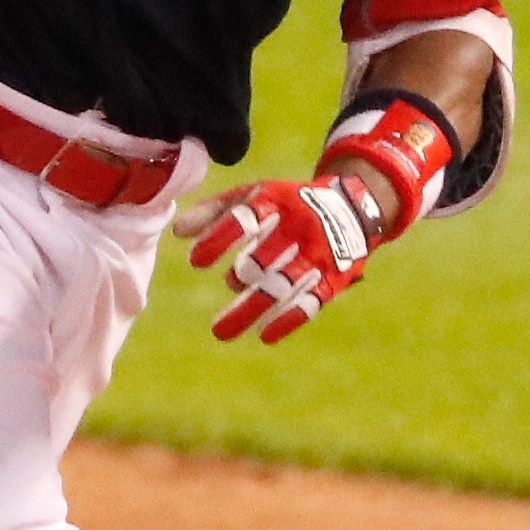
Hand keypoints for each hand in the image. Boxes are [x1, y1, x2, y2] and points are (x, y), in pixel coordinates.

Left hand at [179, 174, 371, 344]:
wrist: (352, 207)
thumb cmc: (287, 203)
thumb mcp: (254, 195)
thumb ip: (215, 211)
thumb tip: (178, 232)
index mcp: (277, 202)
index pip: (246, 219)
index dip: (220, 238)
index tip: (196, 262)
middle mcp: (299, 227)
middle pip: (265, 259)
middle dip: (238, 282)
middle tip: (208, 305)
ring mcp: (318, 253)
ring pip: (283, 285)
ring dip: (252, 310)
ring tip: (221, 332)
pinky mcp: (333, 277)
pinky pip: (312, 300)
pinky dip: (289, 318)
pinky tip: (265, 335)